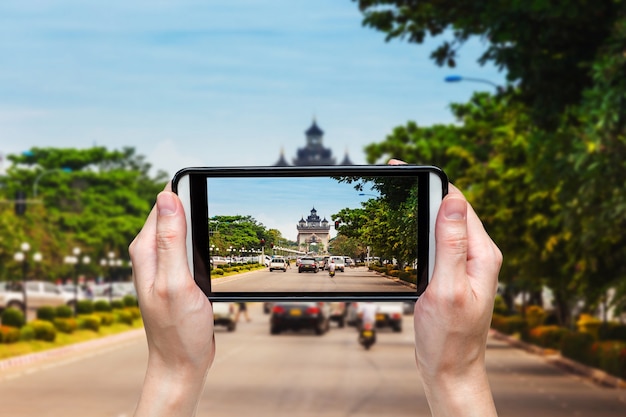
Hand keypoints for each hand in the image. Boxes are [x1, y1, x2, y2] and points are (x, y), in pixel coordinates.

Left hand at [130, 184, 214, 416]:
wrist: (181, 362)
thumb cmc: (178, 329)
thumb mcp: (176, 282)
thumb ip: (171, 240)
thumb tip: (167, 196)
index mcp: (145, 250)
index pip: (163, 202)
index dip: (186, 192)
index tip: (209, 194)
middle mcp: (151, 253)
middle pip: (175, 212)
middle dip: (197, 206)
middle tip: (220, 215)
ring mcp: (164, 264)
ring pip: (185, 229)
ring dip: (202, 225)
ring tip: (221, 232)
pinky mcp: (177, 274)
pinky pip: (190, 247)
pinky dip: (205, 243)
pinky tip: (216, 250)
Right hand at [416, 185, 500, 415]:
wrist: (450, 370)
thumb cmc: (449, 337)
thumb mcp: (447, 288)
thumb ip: (451, 244)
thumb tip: (452, 200)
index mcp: (482, 255)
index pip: (459, 203)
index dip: (432, 181)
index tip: (405, 167)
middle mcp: (477, 256)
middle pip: (450, 210)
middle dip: (424, 190)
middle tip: (394, 176)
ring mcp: (465, 266)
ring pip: (442, 225)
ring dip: (421, 209)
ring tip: (396, 196)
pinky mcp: (452, 275)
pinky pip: (437, 244)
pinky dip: (420, 231)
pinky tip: (405, 229)